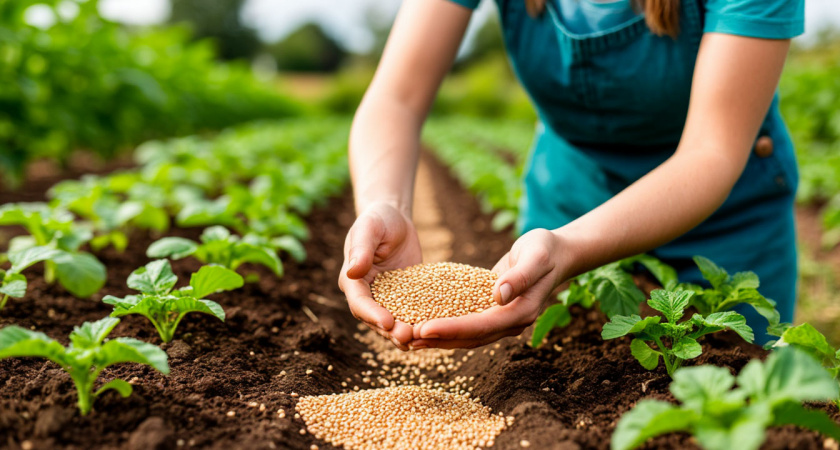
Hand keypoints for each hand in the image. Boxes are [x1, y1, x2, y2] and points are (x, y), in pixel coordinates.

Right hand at [339, 202, 421, 349]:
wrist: (395, 218)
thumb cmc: (378, 219)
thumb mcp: (369, 229)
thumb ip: (361, 249)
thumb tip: (352, 271)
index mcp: (353, 280)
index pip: (359, 303)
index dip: (372, 315)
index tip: (387, 323)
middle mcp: (367, 294)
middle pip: (376, 319)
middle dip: (390, 331)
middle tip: (408, 338)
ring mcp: (386, 298)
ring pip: (393, 322)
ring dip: (405, 333)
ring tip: (421, 340)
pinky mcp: (404, 297)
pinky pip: (410, 313)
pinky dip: (419, 323)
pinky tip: (435, 330)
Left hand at [410, 228, 570, 348]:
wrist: (556, 252)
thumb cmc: (546, 250)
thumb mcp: (536, 256)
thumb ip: (519, 277)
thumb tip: (498, 295)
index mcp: (521, 312)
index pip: (481, 326)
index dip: (452, 329)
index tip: (424, 329)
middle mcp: (510, 322)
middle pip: (470, 338)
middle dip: (438, 339)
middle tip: (407, 338)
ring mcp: (502, 319)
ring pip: (467, 336)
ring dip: (439, 338)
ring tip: (409, 338)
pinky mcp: (493, 312)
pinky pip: (467, 324)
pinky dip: (447, 326)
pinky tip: (424, 323)